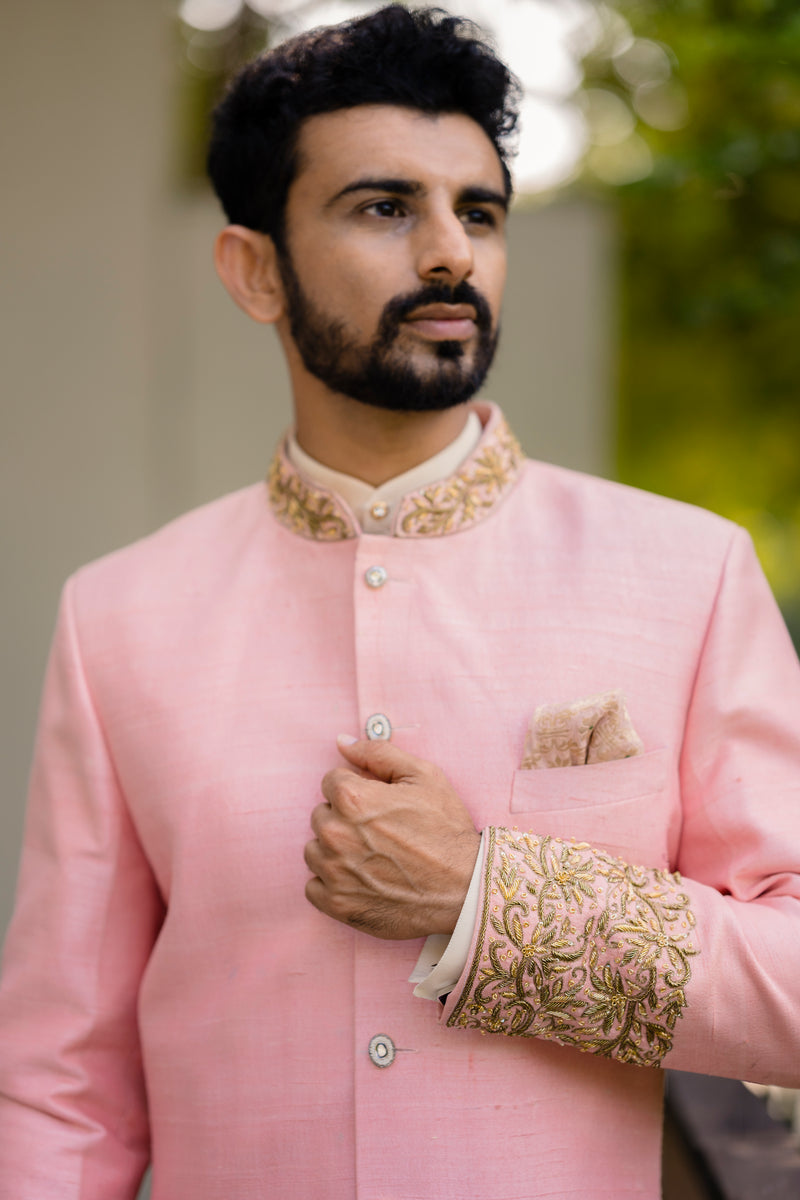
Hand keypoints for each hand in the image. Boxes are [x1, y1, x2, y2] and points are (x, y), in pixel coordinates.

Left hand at [304, 737, 480, 939]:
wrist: (465, 888)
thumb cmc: (446, 831)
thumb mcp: (423, 776)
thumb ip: (378, 753)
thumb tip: (342, 742)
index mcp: (352, 798)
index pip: (331, 782)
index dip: (358, 789)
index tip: (378, 805)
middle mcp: (335, 834)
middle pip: (321, 815)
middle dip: (344, 818)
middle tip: (378, 832)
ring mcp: (333, 872)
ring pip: (315, 850)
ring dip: (335, 850)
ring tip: (370, 856)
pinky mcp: (336, 904)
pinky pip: (313, 886)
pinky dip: (332, 883)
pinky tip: (361, 880)